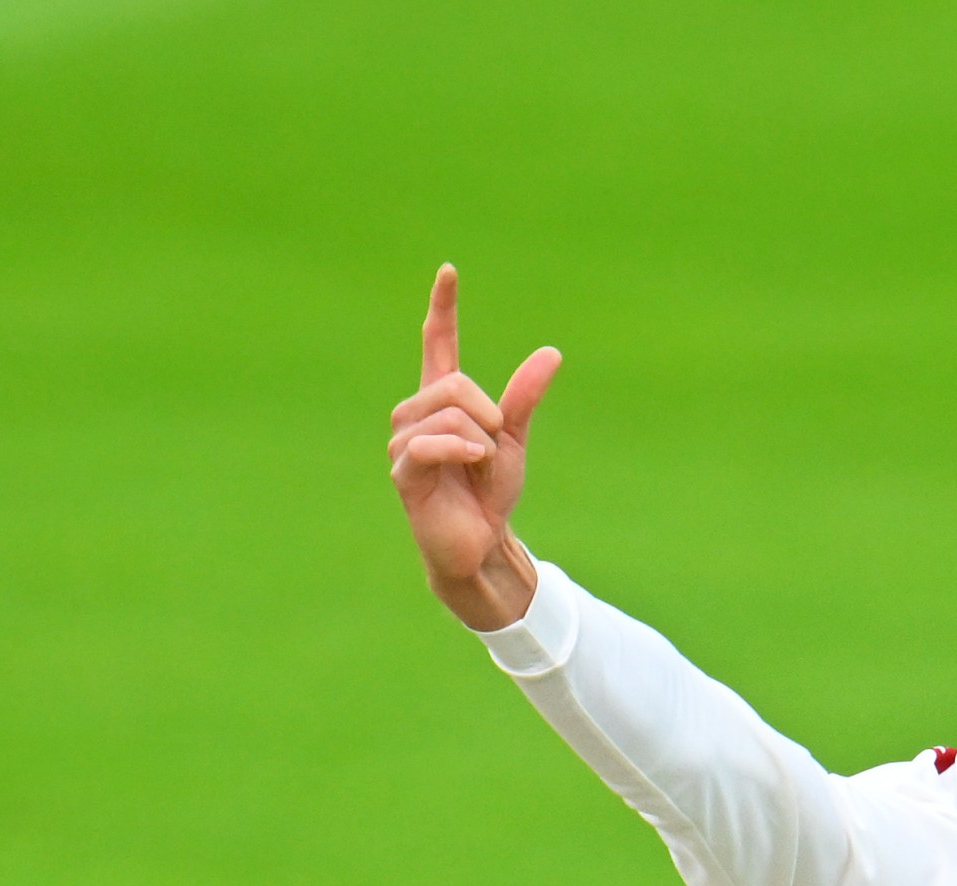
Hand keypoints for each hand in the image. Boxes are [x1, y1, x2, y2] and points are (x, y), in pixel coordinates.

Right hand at [388, 266, 561, 630]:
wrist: (481, 542)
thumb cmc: (489, 493)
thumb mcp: (513, 439)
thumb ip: (525, 397)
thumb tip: (552, 352)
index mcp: (442, 402)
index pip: (437, 344)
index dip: (443, 309)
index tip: (449, 271)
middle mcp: (415, 414)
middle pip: (454, 383)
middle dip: (486, 413)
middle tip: (491, 447)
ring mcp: (404, 442)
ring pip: (447, 412)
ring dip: (478, 439)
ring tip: (479, 465)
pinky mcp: (404, 472)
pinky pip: (429, 442)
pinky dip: (460, 449)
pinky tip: (472, 461)